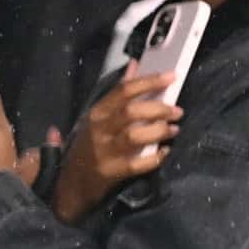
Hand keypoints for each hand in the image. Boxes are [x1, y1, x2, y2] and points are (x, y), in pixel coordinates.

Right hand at [50, 74, 183, 220]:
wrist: (72, 183)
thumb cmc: (89, 146)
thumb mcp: (98, 117)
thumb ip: (118, 92)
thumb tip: (135, 65)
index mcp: (97, 113)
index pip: (124, 90)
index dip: (149, 81)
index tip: (171, 76)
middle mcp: (99, 130)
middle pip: (131, 112)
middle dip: (159, 109)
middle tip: (177, 111)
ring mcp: (105, 151)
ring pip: (135, 136)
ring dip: (159, 131)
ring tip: (174, 129)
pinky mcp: (112, 171)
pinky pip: (138, 164)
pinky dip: (155, 157)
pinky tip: (165, 151)